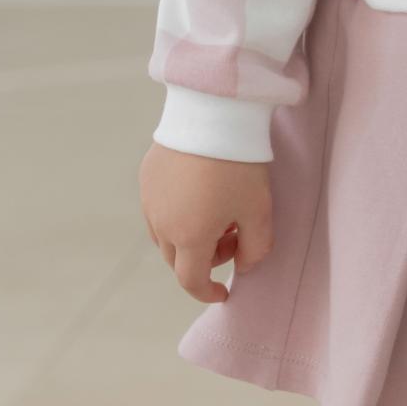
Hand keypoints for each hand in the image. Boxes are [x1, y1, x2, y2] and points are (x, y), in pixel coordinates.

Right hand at [138, 142, 273, 303]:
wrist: (213, 113)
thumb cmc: (239, 165)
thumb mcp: (259, 210)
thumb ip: (256, 249)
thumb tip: (244, 266)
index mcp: (189, 237)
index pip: (191, 281)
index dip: (207, 292)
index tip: (223, 291)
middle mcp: (161, 224)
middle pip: (177, 259)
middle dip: (204, 259)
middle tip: (233, 236)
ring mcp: (150, 199)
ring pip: (164, 236)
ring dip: (188, 237)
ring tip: (217, 212)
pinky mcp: (147, 177)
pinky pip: (157, 209)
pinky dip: (176, 214)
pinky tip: (200, 192)